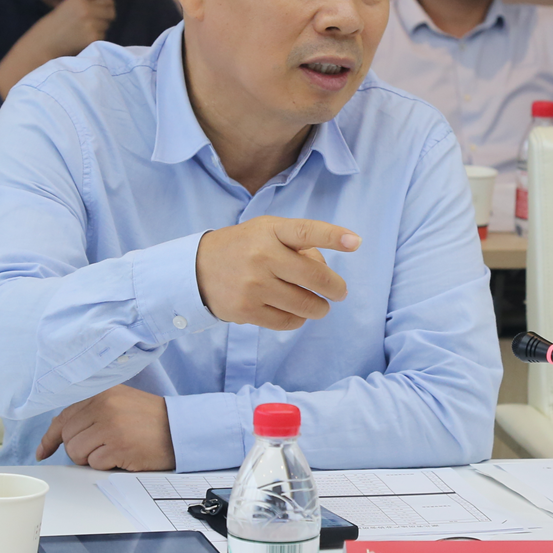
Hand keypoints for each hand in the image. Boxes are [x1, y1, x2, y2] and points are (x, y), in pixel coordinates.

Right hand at [34, 0, 115, 58]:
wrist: (43, 45)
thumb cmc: (54, 27)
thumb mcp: (68, 8)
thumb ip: (86, 3)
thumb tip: (109, 4)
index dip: (106, 6)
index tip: (100, 12)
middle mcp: (86, 10)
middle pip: (111, 12)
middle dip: (105, 18)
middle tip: (94, 24)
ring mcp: (90, 24)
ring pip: (107, 26)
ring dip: (100, 29)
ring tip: (83, 33)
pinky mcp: (92, 38)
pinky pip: (103, 37)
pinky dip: (96, 39)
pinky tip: (82, 41)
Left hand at [35, 385, 174, 470]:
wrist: (180, 429)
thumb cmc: (151, 419)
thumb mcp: (120, 402)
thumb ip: (92, 411)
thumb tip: (60, 433)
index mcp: (102, 393)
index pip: (64, 416)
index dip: (50, 437)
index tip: (43, 451)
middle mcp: (104, 406)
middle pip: (68, 437)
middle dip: (78, 449)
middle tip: (100, 447)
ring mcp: (110, 427)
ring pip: (76, 452)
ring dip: (91, 458)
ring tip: (112, 450)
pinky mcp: (118, 447)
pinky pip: (94, 464)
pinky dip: (106, 465)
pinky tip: (122, 455)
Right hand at [195, 216, 360, 330]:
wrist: (197, 269)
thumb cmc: (243, 247)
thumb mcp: (266, 231)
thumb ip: (297, 244)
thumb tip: (325, 271)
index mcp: (269, 231)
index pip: (306, 232)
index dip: (332, 236)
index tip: (355, 242)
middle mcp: (262, 256)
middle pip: (315, 277)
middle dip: (335, 288)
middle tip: (338, 292)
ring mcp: (253, 285)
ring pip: (305, 304)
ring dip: (318, 308)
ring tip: (317, 305)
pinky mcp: (247, 310)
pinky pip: (288, 321)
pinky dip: (298, 319)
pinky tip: (294, 313)